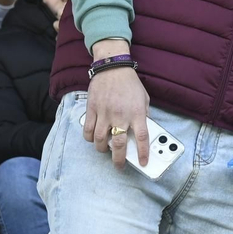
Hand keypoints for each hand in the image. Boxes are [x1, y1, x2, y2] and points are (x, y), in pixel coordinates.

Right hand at [82, 44, 149, 169]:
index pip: (142, 137)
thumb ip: (143, 115)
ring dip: (103, 149)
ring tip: (105, 150)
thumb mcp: (144, 98)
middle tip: (119, 165)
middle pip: (119, 144)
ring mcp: (105, 113)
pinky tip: (94, 139)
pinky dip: (90, 138)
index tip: (143, 162)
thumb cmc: (130, 84)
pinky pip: (88, 131)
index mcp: (137, 112)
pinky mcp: (92, 110)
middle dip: (119, 159)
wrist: (113, 68)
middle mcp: (121, 115)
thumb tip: (142, 130)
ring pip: (101, 140)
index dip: (143, 152)